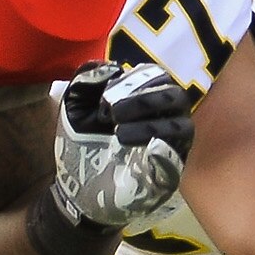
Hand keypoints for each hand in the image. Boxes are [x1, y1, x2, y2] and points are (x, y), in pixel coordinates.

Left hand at [52, 59, 196, 229]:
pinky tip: (145, 150)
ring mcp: (169, 148)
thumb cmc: (80, 142)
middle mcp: (164, 119)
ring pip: (181, 127)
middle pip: (176, 97)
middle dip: (145, 99)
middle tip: (113, 112)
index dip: (136, 80)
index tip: (105, 97)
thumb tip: (112, 67)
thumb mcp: (75, 105)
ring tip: (118, 134)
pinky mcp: (167, 176)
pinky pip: (177, 162)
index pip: (158, 77)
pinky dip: (165, 154)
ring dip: (150, 125)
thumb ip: (87, 78)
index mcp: (145, 98)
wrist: (73, 187)